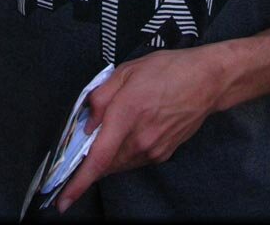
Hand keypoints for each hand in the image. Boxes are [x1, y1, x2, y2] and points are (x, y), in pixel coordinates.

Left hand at [56, 47, 222, 213]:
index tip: (64, 199)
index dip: (79, 182)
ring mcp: (153, 149)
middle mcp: (140, 138)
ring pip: (119, 163)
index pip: (98, 158)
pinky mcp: (163, 153)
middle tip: (87, 137)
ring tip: (114, 125)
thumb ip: (100, 97)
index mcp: (127, 114)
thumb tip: (88, 122)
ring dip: (108, 153)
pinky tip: (129, 129)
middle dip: (91, 157)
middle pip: (105, 163)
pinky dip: (124, 151)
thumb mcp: (125, 71)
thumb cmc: (167, 70)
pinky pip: (134, 159)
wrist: (205, 81)